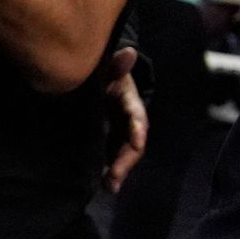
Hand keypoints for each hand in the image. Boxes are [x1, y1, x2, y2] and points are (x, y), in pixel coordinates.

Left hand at [103, 46, 146, 192]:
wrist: (101, 79)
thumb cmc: (107, 72)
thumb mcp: (110, 67)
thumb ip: (117, 64)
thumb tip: (129, 52)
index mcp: (131, 102)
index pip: (138, 116)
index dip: (137, 128)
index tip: (137, 141)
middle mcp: (130, 121)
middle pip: (132, 143)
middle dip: (125, 161)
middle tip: (114, 176)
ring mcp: (121, 131)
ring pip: (123, 154)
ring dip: (118, 171)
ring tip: (109, 186)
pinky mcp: (110, 138)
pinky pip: (112, 155)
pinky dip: (109, 169)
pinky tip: (102, 184)